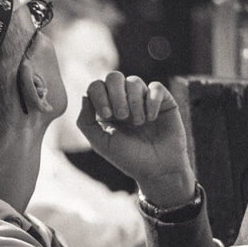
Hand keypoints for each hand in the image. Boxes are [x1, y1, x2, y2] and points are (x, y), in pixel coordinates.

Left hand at [75, 72, 196, 208]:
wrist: (158, 169)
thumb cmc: (129, 158)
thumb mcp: (101, 143)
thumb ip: (86, 122)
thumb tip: (84, 95)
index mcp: (107, 109)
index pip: (97, 87)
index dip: (99, 95)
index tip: (107, 115)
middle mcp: (124, 101)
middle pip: (114, 77)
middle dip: (116, 95)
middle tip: (122, 116)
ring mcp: (143, 99)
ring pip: (134, 81)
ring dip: (134, 102)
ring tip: (139, 123)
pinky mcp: (164, 100)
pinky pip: (155, 87)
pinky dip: (152, 101)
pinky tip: (152, 118)